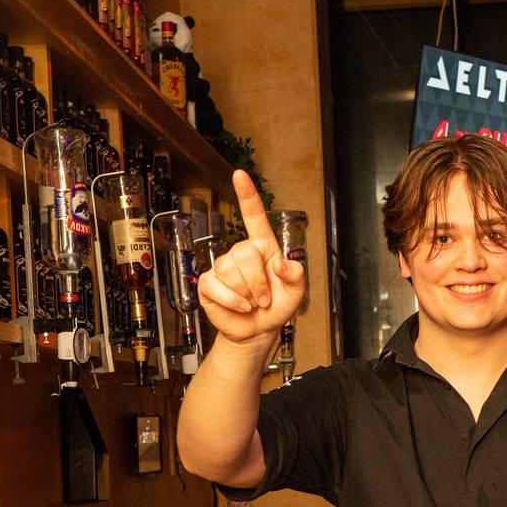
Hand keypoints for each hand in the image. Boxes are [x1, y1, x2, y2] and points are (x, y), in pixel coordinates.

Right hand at [198, 171, 304, 342]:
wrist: (258, 331)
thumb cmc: (277, 306)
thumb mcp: (297, 291)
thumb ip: (296, 274)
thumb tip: (281, 265)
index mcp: (263, 248)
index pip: (254, 216)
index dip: (247, 195)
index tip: (239, 175)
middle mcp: (241, 253)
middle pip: (244, 253)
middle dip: (258, 281)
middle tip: (264, 298)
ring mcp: (223, 268)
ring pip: (230, 271)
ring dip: (247, 293)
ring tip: (252, 303)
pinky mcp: (209, 284)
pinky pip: (217, 286)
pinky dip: (233, 301)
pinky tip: (240, 306)